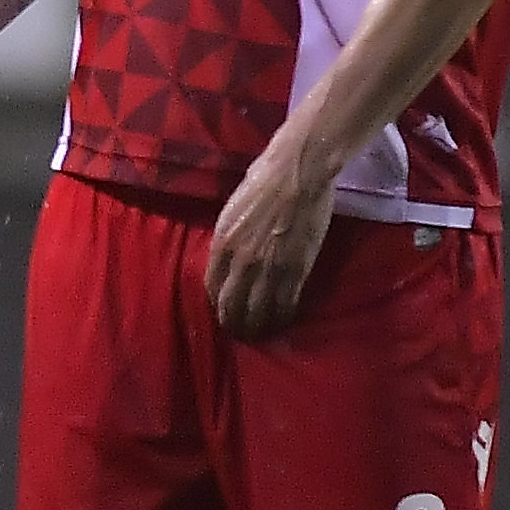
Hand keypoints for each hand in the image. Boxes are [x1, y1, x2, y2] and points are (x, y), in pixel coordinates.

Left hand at [204, 135, 341, 340]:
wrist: (297, 174)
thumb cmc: (263, 182)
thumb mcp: (232, 211)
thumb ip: (229, 238)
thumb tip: (229, 255)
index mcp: (222, 243)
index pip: (212, 286)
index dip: (217, 303)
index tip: (223, 311)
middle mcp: (241, 261)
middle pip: (231, 305)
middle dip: (233, 323)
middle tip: (239, 332)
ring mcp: (269, 268)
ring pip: (258, 311)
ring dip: (257, 327)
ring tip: (259, 335)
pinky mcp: (296, 270)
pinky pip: (286, 304)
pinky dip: (283, 317)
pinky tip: (282, 323)